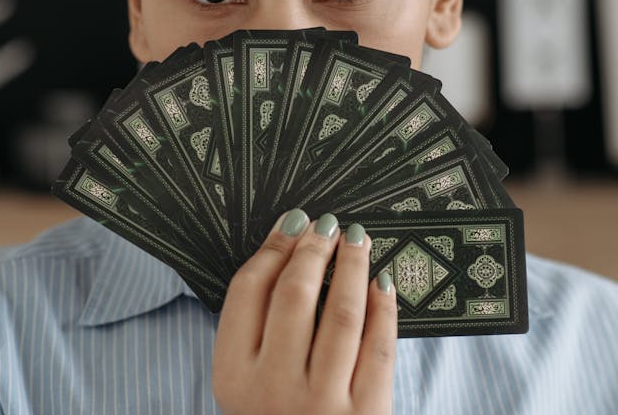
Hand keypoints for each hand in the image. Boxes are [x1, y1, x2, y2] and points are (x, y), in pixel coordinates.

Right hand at [212, 209, 396, 414]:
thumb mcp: (243, 383)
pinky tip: (382, 283)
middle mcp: (273, 388)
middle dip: (314, 249)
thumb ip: (254, 329)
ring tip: (358, 239)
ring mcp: (321, 403)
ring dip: (353, 267)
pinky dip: (384, 310)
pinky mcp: (365, 414)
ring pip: (342, 314)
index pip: (248, 291)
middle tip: (328, 224)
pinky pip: (379, 348)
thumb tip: (285, 250)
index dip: (273, 248)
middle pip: (294, 295)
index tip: (293, 223)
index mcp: (234, 375)